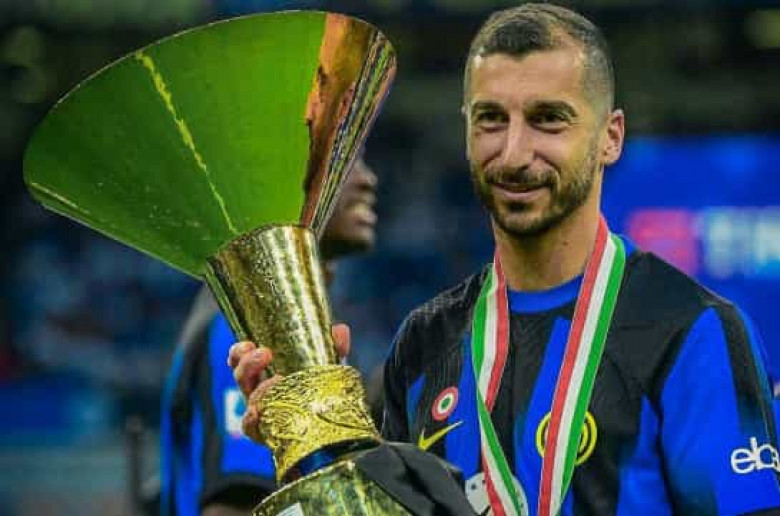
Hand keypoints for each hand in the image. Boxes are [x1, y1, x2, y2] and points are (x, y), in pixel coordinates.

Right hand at [227, 323, 351, 442]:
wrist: (330, 425)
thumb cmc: (319, 390)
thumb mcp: (325, 366)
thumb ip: (332, 348)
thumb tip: (340, 331)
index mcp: (265, 373)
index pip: (241, 360)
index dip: (238, 353)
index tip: (247, 343)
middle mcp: (258, 392)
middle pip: (242, 377)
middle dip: (247, 364)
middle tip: (264, 353)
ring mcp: (262, 413)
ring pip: (248, 400)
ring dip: (257, 389)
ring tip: (274, 380)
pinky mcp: (266, 434)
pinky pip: (252, 429)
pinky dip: (251, 421)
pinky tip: (255, 413)